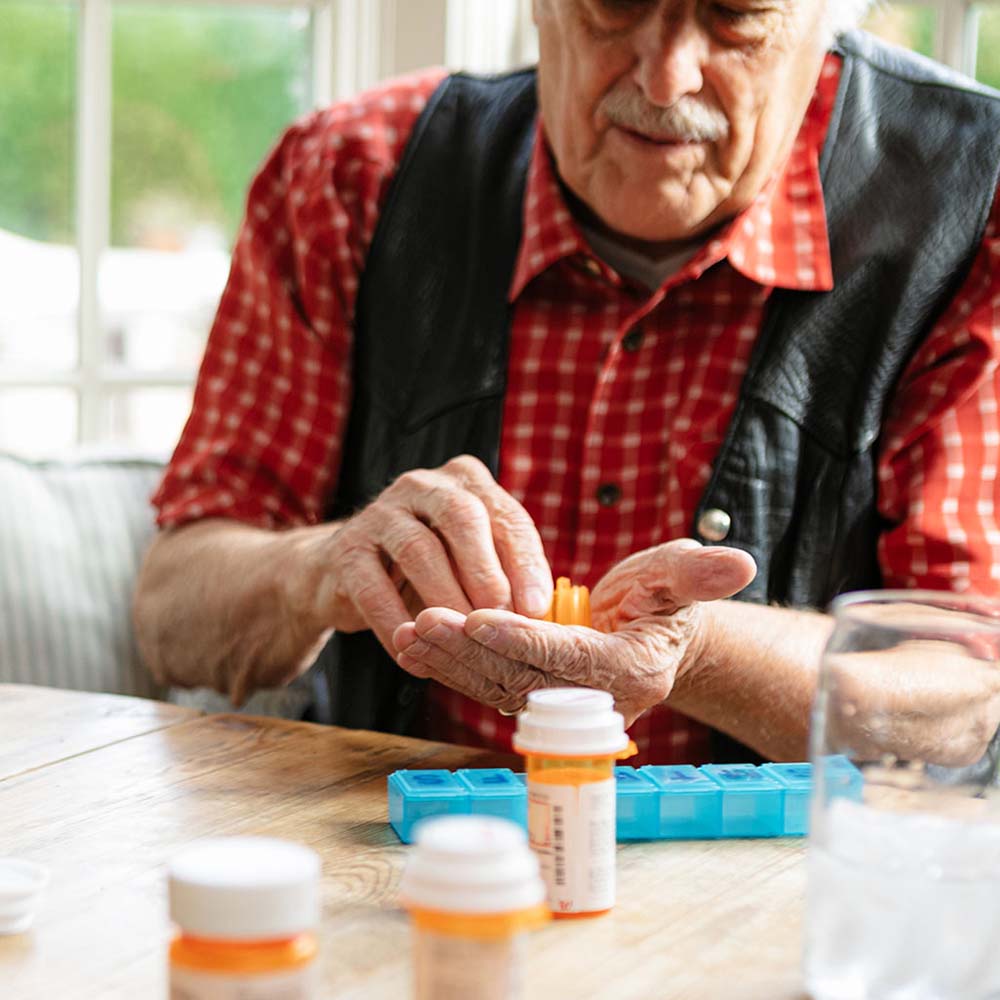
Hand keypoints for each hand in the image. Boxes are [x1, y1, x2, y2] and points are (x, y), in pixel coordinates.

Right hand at [310, 455, 552, 657]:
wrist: (348, 573)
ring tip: (461, 638)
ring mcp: (381, 512)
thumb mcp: (470, 562)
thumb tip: (544, 617)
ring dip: (444, 599)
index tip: (537, 606)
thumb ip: (505, 575)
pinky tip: (414, 652)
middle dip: (486, 571)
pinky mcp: (346, 549)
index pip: (506, 516)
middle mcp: (424, 486)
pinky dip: (396, 624)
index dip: (525, 562)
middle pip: (462, 518)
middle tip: (500, 617)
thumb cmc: (429, 569)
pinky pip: (373, 587)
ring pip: (418, 549)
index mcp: (466, 483)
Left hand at [392, 539, 756, 723]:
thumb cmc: (666, 601)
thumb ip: (700, 574)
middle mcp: (593, 700)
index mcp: (631, 671)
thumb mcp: (681, 579)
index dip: (525, 639)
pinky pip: (486, 685)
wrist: (651, 634)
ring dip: (450, 660)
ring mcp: (560, 705)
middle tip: (425, 620)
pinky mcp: (533, 696)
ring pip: (496, 686)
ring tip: (410, 630)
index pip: (569, 659)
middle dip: (470, 651)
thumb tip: (739, 562)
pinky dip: (449, 666)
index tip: (480, 618)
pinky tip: (413, 645)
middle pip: (521, 678)